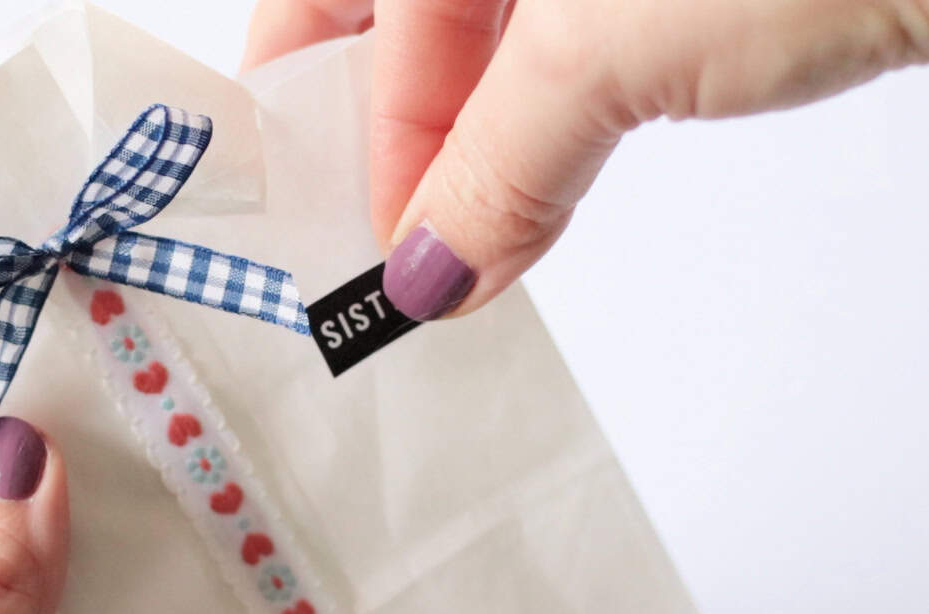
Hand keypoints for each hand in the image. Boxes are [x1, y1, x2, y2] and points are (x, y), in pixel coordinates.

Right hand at [243, 0, 928, 319]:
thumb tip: (428, 271)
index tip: (347, 227)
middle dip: (395, 145)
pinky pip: (564, 66)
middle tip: (398, 257)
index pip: (333, 1)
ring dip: (474, 159)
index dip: (326, 116)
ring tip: (472, 254)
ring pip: (488, 56)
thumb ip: (494, 169)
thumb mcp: (602, 50)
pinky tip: (540, 202)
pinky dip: (545, 140)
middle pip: (401, 31)